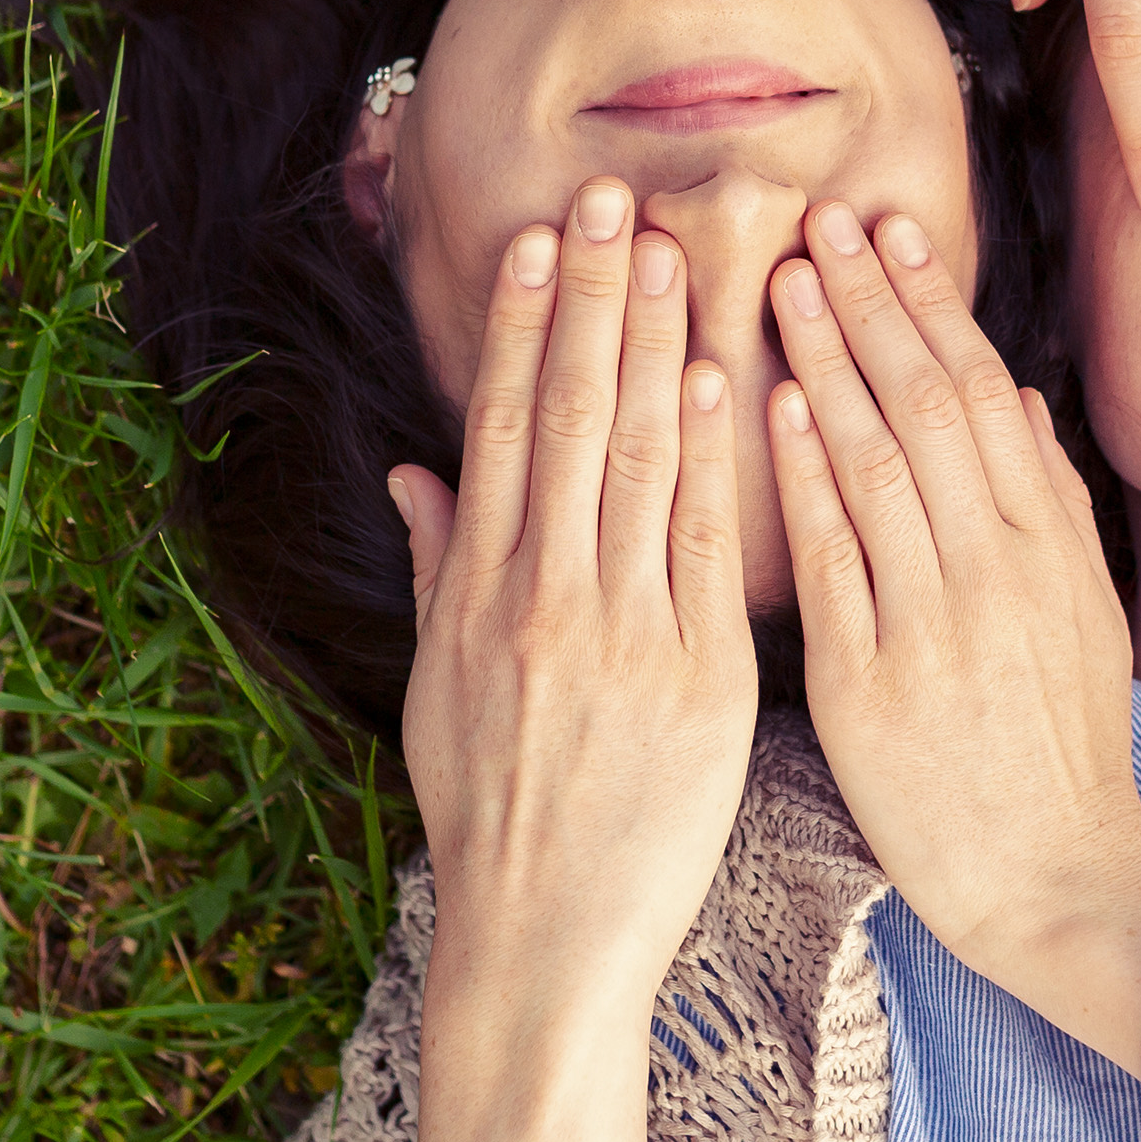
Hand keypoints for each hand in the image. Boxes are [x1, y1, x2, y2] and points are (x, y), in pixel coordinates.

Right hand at [389, 180, 758, 1019]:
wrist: (543, 942)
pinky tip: (723, 376)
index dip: (525, 327)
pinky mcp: (697, 680)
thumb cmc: (493, 815)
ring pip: (636, 461)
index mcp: (478, 597)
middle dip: (589, 301)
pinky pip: (701, 547)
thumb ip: (438, 568)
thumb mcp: (435, 690)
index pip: (504, 430)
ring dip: (653, 345)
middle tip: (609, 199)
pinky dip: (711, 457)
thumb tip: (417, 468)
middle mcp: (541, 601)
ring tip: (666, 250)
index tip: (541, 239)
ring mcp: (621, 636)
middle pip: (568, 421)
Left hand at [761, 201, 1140, 1058]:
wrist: (1058, 879)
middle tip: (819, 217)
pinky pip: (837, 562)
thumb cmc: (1059, 750)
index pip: (979, 393)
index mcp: (1045, 545)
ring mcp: (936, 621)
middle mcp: (996, 567)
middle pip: (928, 406)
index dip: (929, 306)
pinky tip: (769, 410)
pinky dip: (804, 480)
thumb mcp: (1083, 616)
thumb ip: (1050, 502)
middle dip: (872, 304)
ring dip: (828, 361)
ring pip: (878, 463)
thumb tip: (1013, 396)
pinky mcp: (875, 683)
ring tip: (784, 278)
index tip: (886, 232)